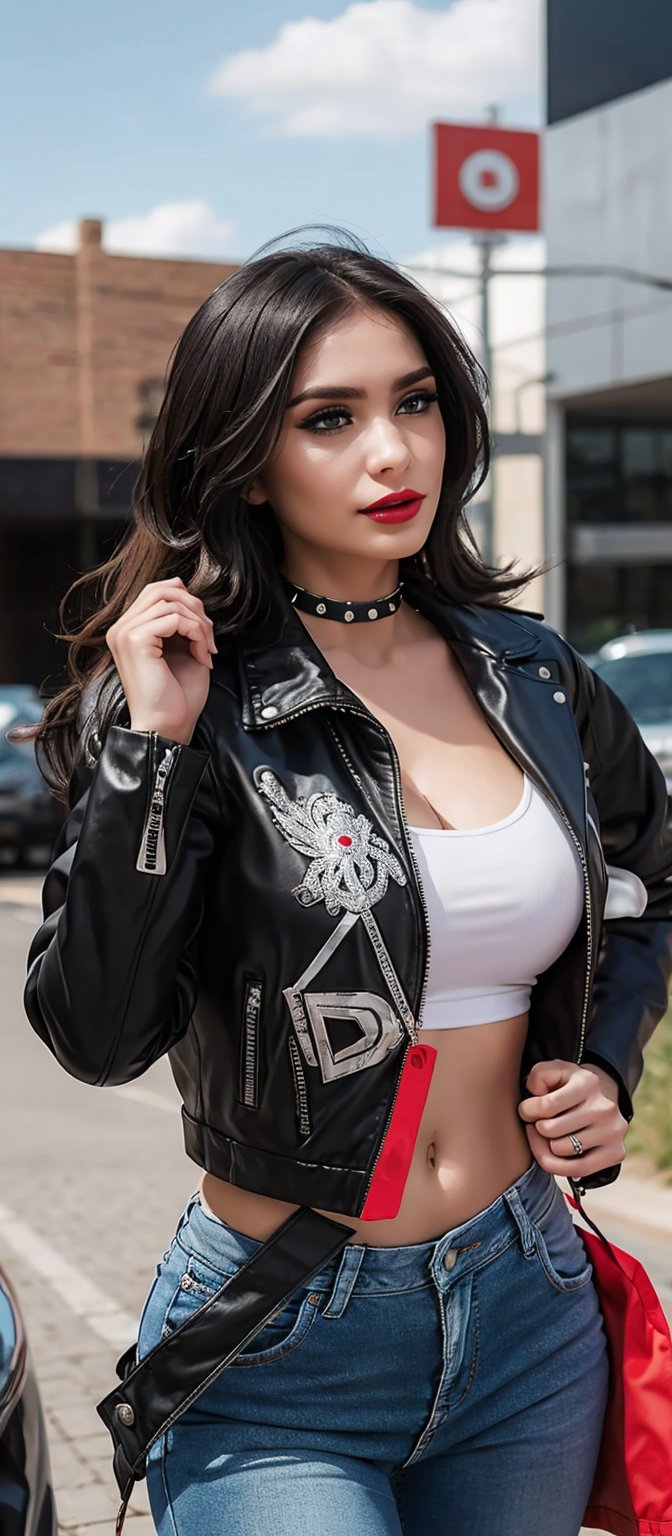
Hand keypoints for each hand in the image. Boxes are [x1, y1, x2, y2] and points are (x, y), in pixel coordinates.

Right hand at [105, 577, 217, 744]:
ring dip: (200, 625)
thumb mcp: (180, 650)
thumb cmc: (176, 696)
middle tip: (209, 638)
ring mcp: (125, 633)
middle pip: (162, 589)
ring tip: (207, 651)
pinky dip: (197, 634)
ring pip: (171, 602)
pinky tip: (202, 656)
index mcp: (128, 630)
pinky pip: (175, 619)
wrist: (167, 726)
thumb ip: (180, 623)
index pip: (156, 591)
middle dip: (195, 608)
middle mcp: (121, 628)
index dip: (186, 601)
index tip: (204, 630)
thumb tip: (190, 598)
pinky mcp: (136, 640)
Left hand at [517, 1058, 627, 1178]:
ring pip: (560, 1150)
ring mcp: (614, 1131)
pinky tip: (552, 1153)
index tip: (527, 1110)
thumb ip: (539, 1075)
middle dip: (536, 1128)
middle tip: (539, 1123)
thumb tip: (537, 1095)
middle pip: (550, 1130)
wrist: (598, 1101)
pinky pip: (578, 1169)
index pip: (546, 1105)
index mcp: (588, 1082)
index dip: (527, 1110)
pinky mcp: (616, 1152)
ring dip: (546, 1146)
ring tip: (548, 1136)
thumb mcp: (552, 1073)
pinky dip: (558, 1166)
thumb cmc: (566, 1089)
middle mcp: (605, 1107)